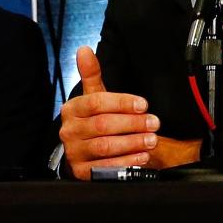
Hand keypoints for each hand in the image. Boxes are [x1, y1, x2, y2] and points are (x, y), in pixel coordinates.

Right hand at [58, 47, 199, 178]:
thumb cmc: (94, 122)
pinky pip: (105, 168)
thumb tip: (84, 50)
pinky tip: (141, 156)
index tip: (143, 105)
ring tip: (151, 140)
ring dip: (132, 143)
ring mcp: (73, 152)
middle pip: (102, 125)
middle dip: (132, 124)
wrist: (84, 153)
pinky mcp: (80, 172)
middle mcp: (68, 131)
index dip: (122, 103)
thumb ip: (91, 75)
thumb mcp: (94, 98)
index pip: (96, 102)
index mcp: (72, 109)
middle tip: (154, 123)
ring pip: (105, 146)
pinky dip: (126, 163)